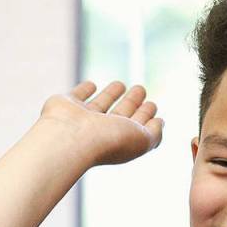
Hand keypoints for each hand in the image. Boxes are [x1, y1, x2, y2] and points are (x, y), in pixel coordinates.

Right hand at [37, 80, 163, 166]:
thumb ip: (155, 132)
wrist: (71, 138)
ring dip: (111, 94)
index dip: (145, 115)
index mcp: (119, 139)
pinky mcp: (66, 105)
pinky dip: (84, 89)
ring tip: (121, 84)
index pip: (136, 126)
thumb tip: (160, 122)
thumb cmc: (108, 142)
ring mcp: (82, 118)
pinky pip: (78, 94)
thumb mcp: (142, 139)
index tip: (152, 105)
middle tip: (141, 89)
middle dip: (132, 102)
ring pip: (101, 104)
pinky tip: (91, 84)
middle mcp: (100, 131)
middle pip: (120, 114)